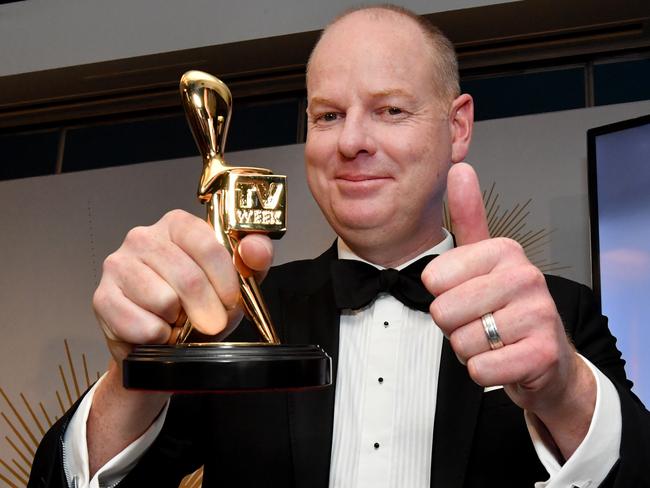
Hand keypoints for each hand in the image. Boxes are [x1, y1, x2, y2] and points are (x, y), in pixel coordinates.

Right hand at [92, 209, 273, 362]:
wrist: (165, 340)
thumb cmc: (200, 304)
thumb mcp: (236, 281)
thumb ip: (253, 259)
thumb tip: (255, 247)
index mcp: (178, 225)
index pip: (207, 245)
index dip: (224, 281)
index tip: (231, 302)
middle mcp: (144, 237)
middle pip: (187, 277)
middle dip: (207, 310)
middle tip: (210, 323)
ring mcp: (118, 265)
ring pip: (164, 301)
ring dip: (178, 323)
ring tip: (177, 321)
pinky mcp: (102, 296)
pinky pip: (141, 324)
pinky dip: (157, 337)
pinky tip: (158, 331)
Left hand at [422, 163, 594, 457]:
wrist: (547, 358)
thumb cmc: (507, 306)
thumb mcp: (486, 259)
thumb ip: (469, 216)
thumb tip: (459, 167)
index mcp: (504, 250)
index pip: (432, 278)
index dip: (441, 295)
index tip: (468, 295)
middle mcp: (525, 276)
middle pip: (443, 312)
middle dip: (454, 326)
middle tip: (481, 321)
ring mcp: (538, 314)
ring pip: (460, 342)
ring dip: (469, 349)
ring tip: (494, 339)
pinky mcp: (541, 353)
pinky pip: (479, 368)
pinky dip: (483, 371)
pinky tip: (504, 359)